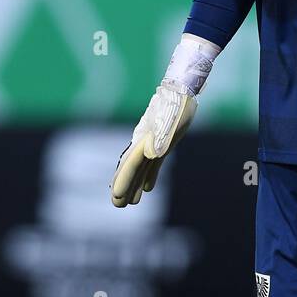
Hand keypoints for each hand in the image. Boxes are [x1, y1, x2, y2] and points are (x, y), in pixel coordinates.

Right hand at [110, 80, 196, 207]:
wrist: (181, 91)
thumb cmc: (176, 105)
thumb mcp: (171, 120)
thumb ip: (161, 136)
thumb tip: (150, 153)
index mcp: (146, 139)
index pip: (131, 164)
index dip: (123, 180)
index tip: (116, 196)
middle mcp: (145, 144)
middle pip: (131, 168)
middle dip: (124, 186)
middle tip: (116, 205)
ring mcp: (153, 144)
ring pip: (141, 168)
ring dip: (135, 184)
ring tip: (130, 202)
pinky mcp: (163, 144)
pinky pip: (153, 164)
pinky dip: (150, 176)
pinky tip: (148, 189)